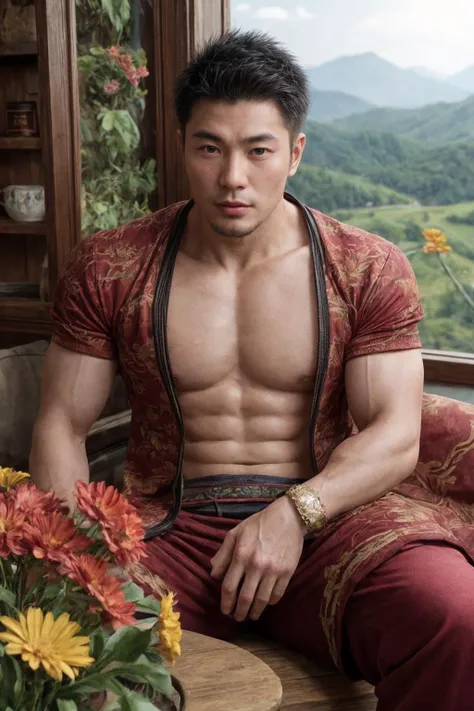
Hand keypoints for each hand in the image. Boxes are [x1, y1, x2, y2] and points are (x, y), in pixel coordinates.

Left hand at [210, 495, 305, 621]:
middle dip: (239, 612)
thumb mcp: (236, 532)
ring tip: (251, 615)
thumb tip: (214, 574)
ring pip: (261, 600)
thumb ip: (223, 554)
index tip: (225, 610)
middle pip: (245, 598)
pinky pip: (277, 594)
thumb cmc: (259, 523)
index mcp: (241, 555)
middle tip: (237, 618)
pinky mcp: (287, 572)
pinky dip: (271, 603)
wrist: (288, 517)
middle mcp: (256, 565)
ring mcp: (273, 570)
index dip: (225, 602)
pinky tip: (266, 603)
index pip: (229, 586)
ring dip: (255, 612)